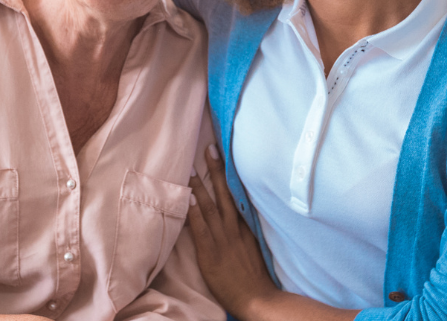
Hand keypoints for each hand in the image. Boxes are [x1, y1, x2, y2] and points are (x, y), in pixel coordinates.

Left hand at [187, 145, 279, 319]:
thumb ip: (246, 232)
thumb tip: (239, 216)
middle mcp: (234, 229)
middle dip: (216, 170)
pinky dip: (195, 212)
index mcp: (245, 227)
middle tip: (209, 148)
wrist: (258, 298)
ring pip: (211, 207)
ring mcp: (223, 240)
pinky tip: (189, 197)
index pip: (237, 195)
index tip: (224, 156)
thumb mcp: (255, 248)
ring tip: (191, 167)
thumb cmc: (255, 277)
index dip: (229, 176)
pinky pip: (201, 228)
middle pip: (225, 194)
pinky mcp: (211, 252)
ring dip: (200, 186)